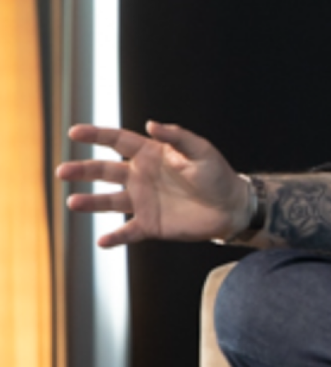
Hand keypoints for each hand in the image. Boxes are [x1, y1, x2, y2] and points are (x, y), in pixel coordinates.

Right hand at [57, 121, 251, 246]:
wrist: (232, 207)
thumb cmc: (217, 175)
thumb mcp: (201, 151)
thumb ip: (177, 137)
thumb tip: (151, 124)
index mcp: (150, 155)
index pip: (117, 141)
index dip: (96, 135)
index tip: (75, 133)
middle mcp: (140, 177)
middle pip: (104, 170)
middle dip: (82, 170)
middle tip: (63, 171)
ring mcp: (143, 201)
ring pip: (109, 201)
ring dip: (90, 202)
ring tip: (73, 202)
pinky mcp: (150, 224)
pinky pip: (127, 232)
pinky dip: (115, 237)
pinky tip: (102, 241)